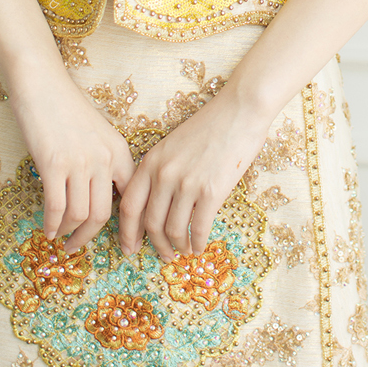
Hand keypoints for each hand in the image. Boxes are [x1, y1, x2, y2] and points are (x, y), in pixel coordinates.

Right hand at [9, 71, 135, 251]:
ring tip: (60, 239)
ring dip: (69, 233)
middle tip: (77, 247)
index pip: (131, 200)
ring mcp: (79, 162)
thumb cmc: (67, 109)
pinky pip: (56, 207)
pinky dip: (52, 224)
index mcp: (120, 152)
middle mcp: (105, 160)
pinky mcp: (53, 164)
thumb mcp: (98, 135)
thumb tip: (102, 201)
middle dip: (89, 237)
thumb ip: (105, 164)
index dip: (129, 229)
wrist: (43, 85)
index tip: (126, 247)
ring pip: (79, 215)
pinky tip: (48, 229)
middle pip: (102, 215)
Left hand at [117, 87, 270, 258]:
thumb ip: (161, 170)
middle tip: (163, 255)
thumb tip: (157, 205)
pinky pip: (198, 228)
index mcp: (152, 161)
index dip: (127, 232)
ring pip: (173, 230)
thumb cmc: (210, 125)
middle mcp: (164, 174)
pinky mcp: (211, 191)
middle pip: (150, 223)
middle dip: (155, 245)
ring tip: (184, 251)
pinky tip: (201, 246)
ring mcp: (187, 184)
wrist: (240, 110)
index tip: (130, 247)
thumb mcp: (173, 144)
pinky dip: (198, 243)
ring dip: (177, 247)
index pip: (129, 206)